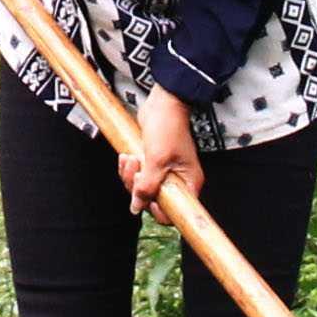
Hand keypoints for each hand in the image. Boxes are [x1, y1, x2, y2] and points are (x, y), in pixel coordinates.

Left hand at [121, 88, 201, 213]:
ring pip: (142, 188)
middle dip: (138, 187)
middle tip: (137, 170)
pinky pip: (137, 175)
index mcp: (188, 182)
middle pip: (153, 200)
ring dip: (130, 175)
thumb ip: (147, 186)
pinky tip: (128, 155)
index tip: (147, 199)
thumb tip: (137, 205)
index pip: (175, 212)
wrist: (162, 103)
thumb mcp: (157, 160)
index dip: (158, 208)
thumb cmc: (168, 126)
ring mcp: (164, 171)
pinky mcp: (152, 163)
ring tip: (132, 158)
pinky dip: (129, 168)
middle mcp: (178, 180)